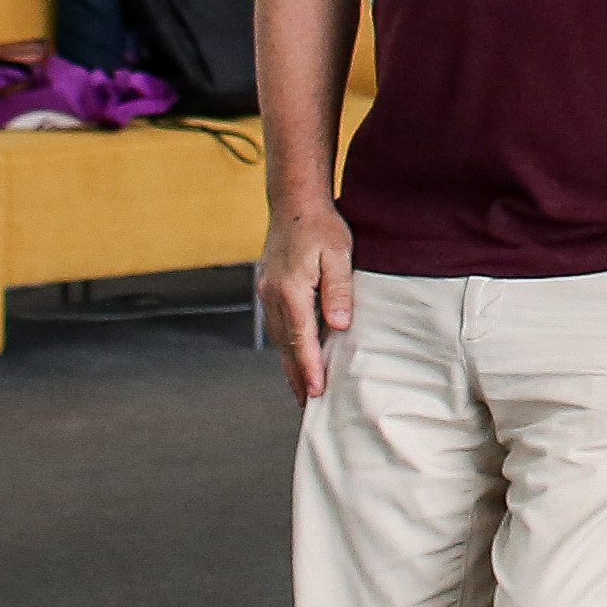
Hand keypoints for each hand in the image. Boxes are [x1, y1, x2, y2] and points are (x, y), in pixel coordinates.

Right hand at [259, 204, 354, 405]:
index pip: (302, 339)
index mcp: (291, 290)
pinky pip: (277, 325)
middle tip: (307, 403)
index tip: (316, 391)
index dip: (309, 368)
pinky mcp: (269, 288)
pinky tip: (294, 355)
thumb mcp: (339, 255)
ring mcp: (267, 292)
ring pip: (278, 338)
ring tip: (301, 388)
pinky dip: (285, 345)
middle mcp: (273, 295)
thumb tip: (339, 325)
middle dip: (296, 375)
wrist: (294, 203)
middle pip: (285, 345)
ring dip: (289, 364)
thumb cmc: (321, 227)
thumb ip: (338, 292)